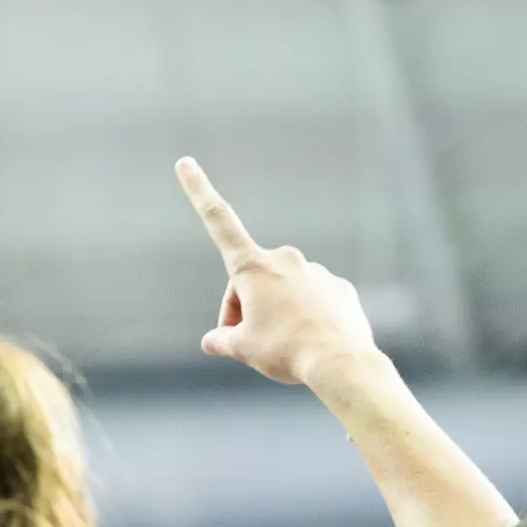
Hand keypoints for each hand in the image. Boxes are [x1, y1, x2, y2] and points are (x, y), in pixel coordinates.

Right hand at [178, 157, 377, 386]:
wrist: (342, 364)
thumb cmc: (286, 352)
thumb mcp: (243, 349)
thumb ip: (223, 340)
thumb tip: (212, 342)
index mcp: (253, 267)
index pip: (218, 221)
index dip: (198, 191)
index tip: (185, 162)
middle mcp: (284, 260)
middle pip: (250, 282)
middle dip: (244, 310)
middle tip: (250, 343)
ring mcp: (315, 272)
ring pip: (282, 293)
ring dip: (276, 314)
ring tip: (285, 345)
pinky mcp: (339, 289)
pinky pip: (312, 301)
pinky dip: (306, 319)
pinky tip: (311, 341)